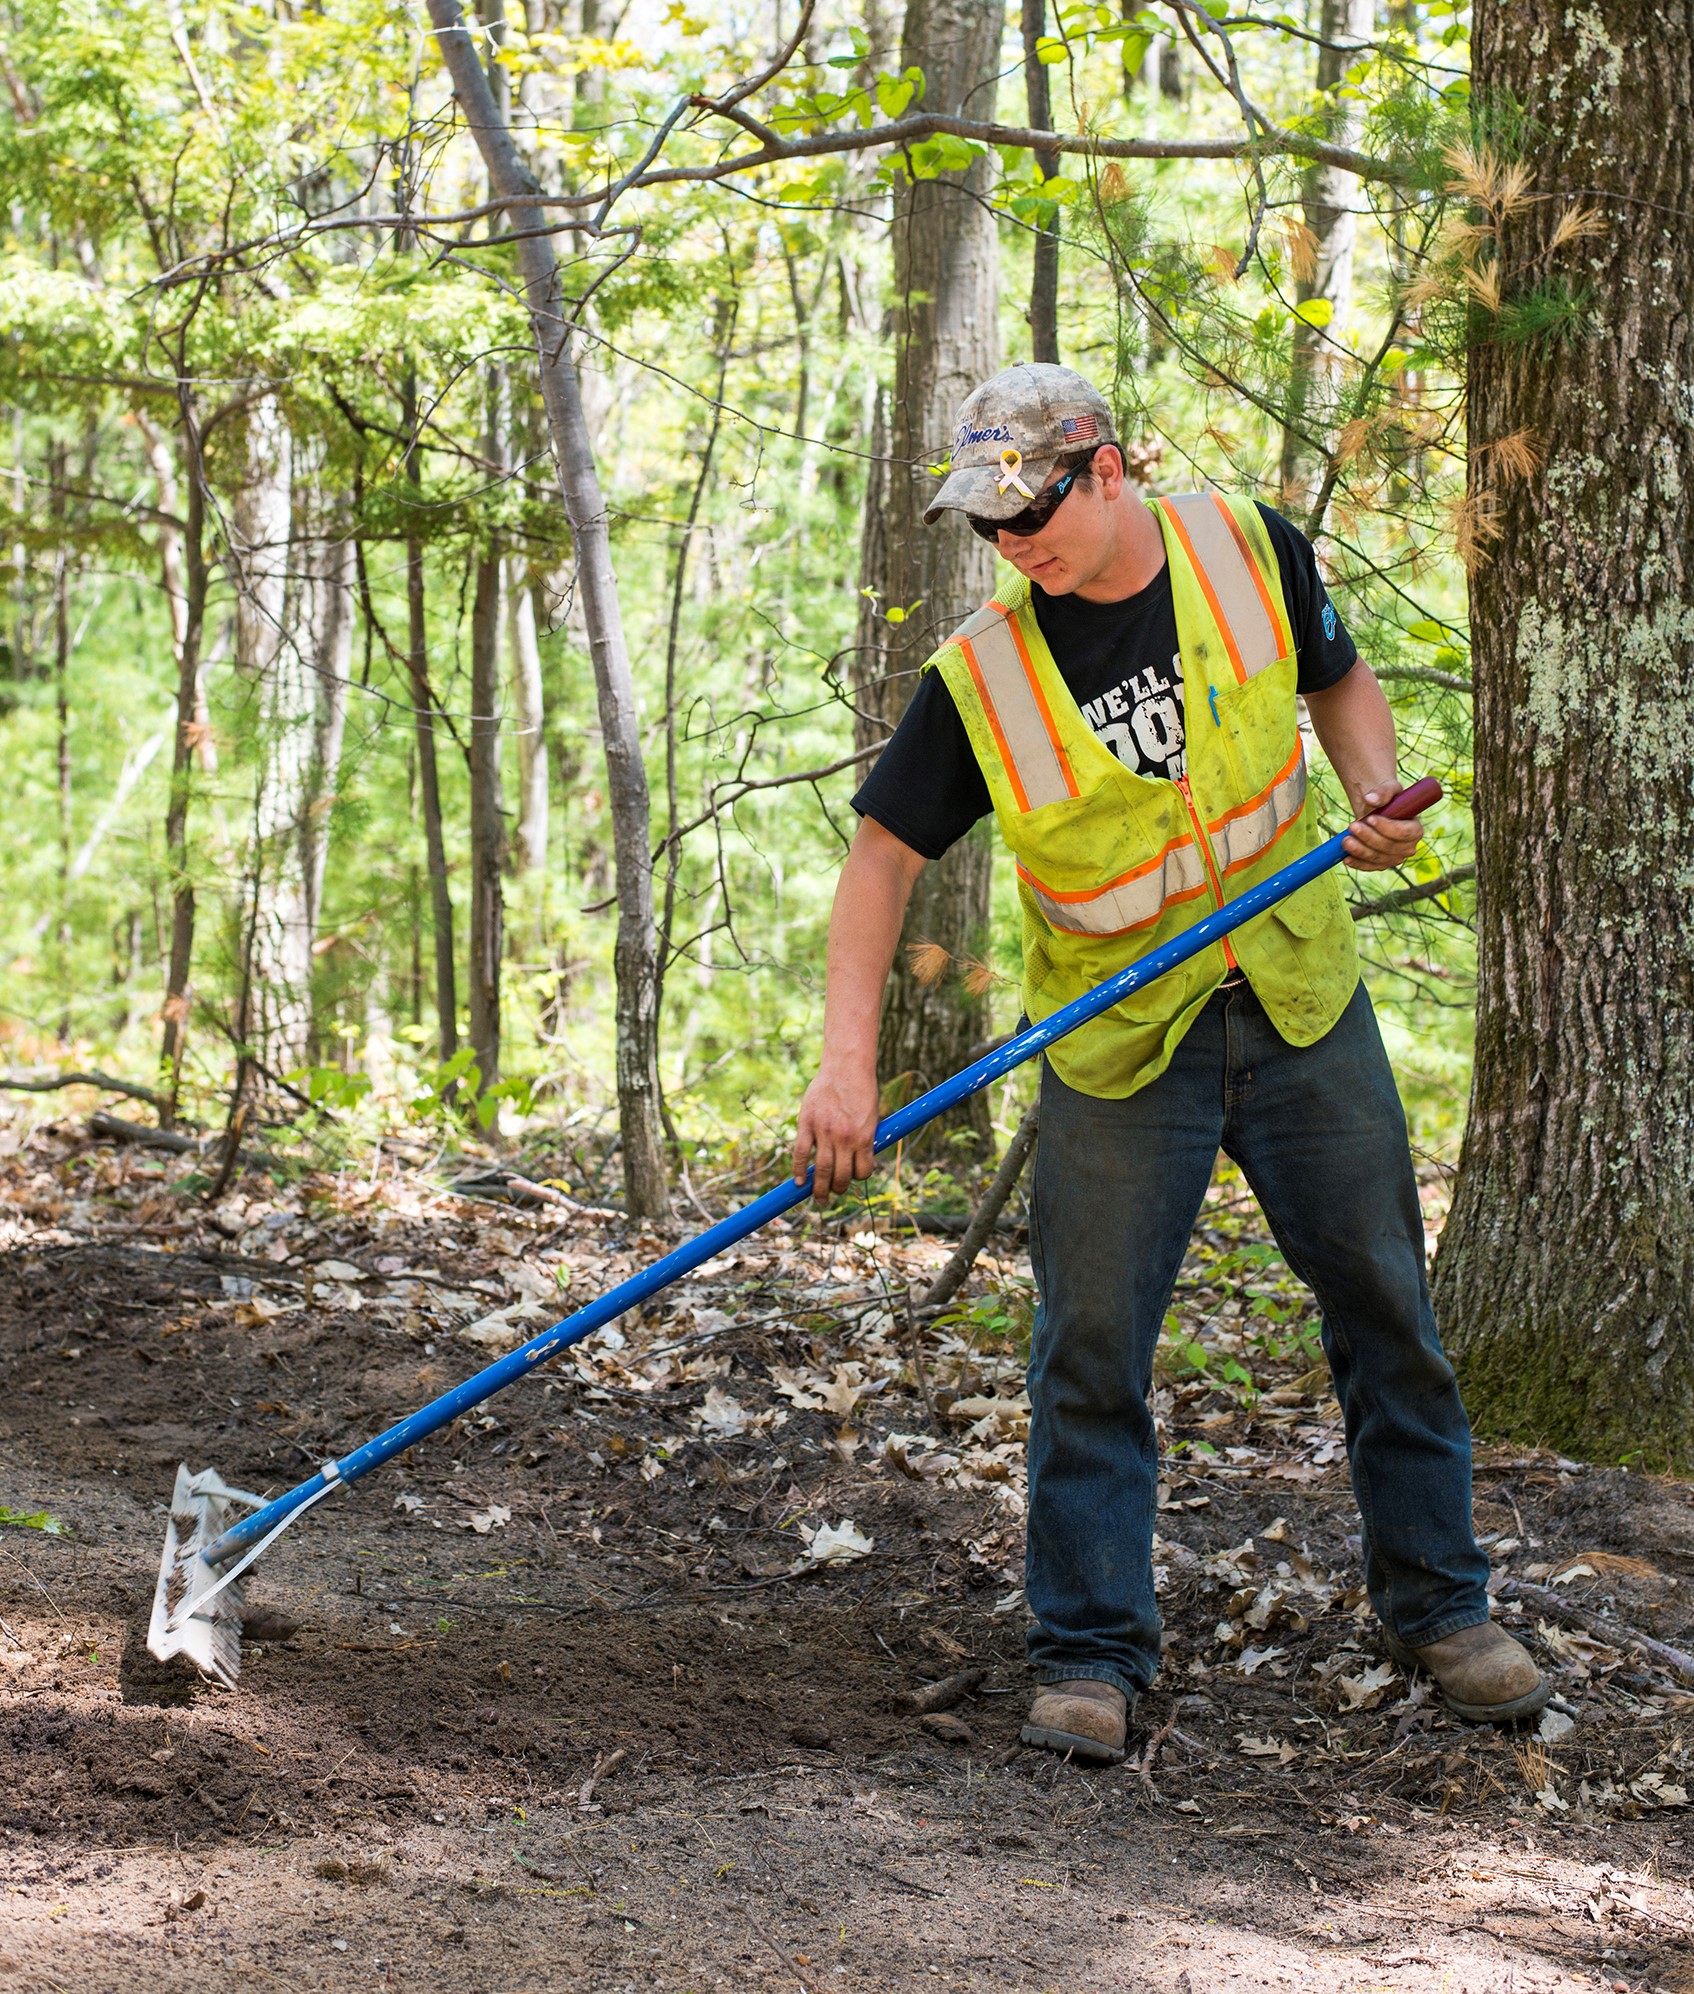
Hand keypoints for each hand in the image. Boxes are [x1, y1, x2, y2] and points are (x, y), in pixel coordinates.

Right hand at [793, 1058, 879, 1203]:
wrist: (846, 1067)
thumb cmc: (862, 1091)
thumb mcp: (872, 1116)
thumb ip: (865, 1138)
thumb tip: (862, 1158)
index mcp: (864, 1138)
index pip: (862, 1172)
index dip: (858, 1178)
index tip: (852, 1179)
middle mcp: (844, 1138)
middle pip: (839, 1176)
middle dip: (837, 1190)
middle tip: (832, 1195)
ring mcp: (824, 1132)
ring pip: (821, 1170)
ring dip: (818, 1189)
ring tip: (818, 1197)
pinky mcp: (807, 1124)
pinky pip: (801, 1153)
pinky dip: (798, 1170)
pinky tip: (799, 1181)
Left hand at [1342, 785, 1422, 872]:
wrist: (1375, 811)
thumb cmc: (1386, 799)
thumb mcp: (1388, 789)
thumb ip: (1383, 792)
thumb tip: (1370, 799)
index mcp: (1415, 829)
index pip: (1404, 832)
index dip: (1387, 828)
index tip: (1370, 818)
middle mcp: (1408, 847)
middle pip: (1389, 847)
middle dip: (1369, 838)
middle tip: (1352, 826)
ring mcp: (1395, 858)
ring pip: (1378, 858)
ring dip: (1360, 850)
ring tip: (1345, 840)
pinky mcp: (1381, 864)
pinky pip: (1369, 866)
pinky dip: (1357, 862)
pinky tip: (1346, 857)